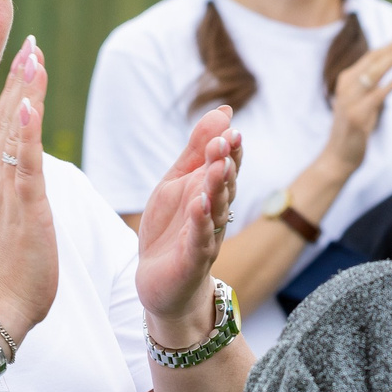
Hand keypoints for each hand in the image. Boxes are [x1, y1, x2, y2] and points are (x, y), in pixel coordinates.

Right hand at [0, 37, 59, 346]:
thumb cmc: (8, 280)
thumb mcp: (7, 232)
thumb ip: (9, 207)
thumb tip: (11, 193)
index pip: (6, 133)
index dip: (14, 97)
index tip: (24, 65)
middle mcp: (0, 184)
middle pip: (7, 122)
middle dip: (19, 82)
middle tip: (29, 44)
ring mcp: (9, 194)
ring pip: (14, 133)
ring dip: (23, 93)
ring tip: (31, 57)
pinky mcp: (23, 209)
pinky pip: (23, 165)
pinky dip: (25, 133)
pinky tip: (28, 104)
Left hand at [134, 105, 240, 340]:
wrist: (161, 281)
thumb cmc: (171, 229)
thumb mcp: (178, 182)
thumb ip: (197, 150)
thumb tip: (224, 110)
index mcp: (211, 192)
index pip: (226, 166)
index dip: (230, 149)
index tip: (231, 127)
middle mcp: (215, 213)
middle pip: (224, 186)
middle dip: (226, 164)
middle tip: (227, 141)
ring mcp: (206, 237)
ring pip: (216, 211)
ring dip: (217, 188)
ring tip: (217, 167)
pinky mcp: (192, 261)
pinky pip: (199, 239)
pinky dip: (200, 223)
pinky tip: (199, 205)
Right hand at [319, 28, 391, 177]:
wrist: (337, 158)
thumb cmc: (354, 131)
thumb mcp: (363, 102)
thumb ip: (373, 86)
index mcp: (348, 79)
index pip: (374, 54)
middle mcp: (347, 84)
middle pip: (376, 57)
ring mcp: (350, 99)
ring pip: (376, 71)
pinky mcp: (357, 115)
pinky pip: (378, 95)